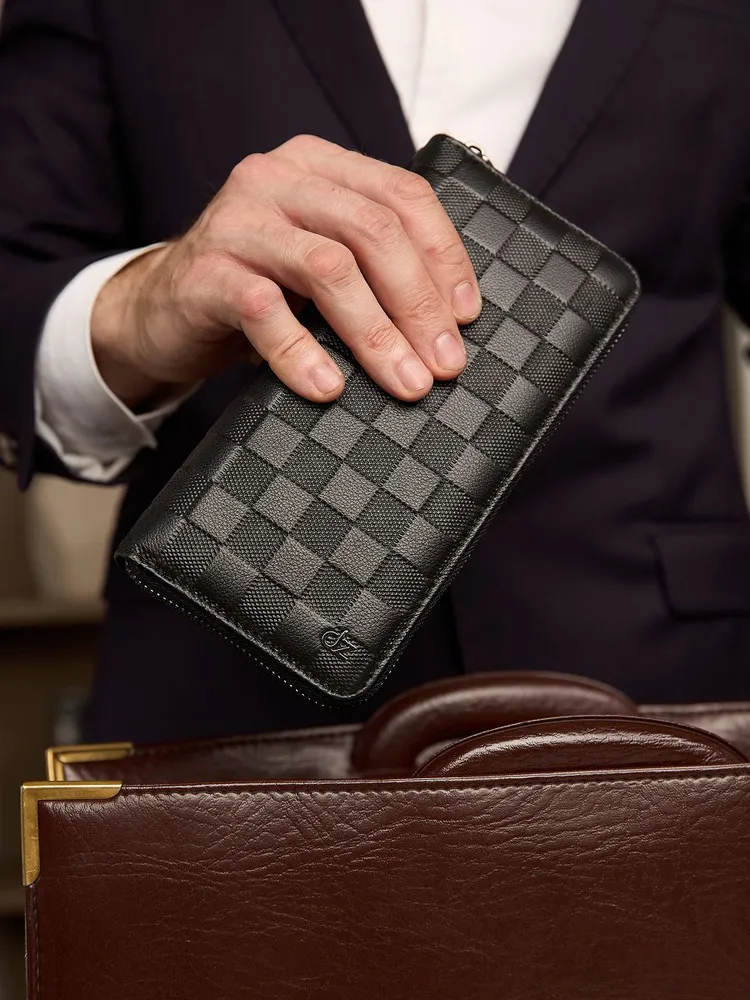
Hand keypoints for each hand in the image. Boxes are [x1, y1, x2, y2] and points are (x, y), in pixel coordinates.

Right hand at [91, 134, 481, 409]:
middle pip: (373, 231)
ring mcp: (238, 221)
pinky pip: (264, 311)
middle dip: (418, 304)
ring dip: (376, 333)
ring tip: (404, 382)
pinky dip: (301, 354)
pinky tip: (327, 388)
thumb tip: (447, 323)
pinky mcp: (207, 272)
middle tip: (443, 364)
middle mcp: (278, 179)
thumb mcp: (318, 263)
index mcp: (319, 167)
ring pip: (328, 267)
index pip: (402, 196)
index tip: (465, 318)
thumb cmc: (257, 289)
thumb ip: (370, 266)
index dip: (444, 257)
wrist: (162, 310)